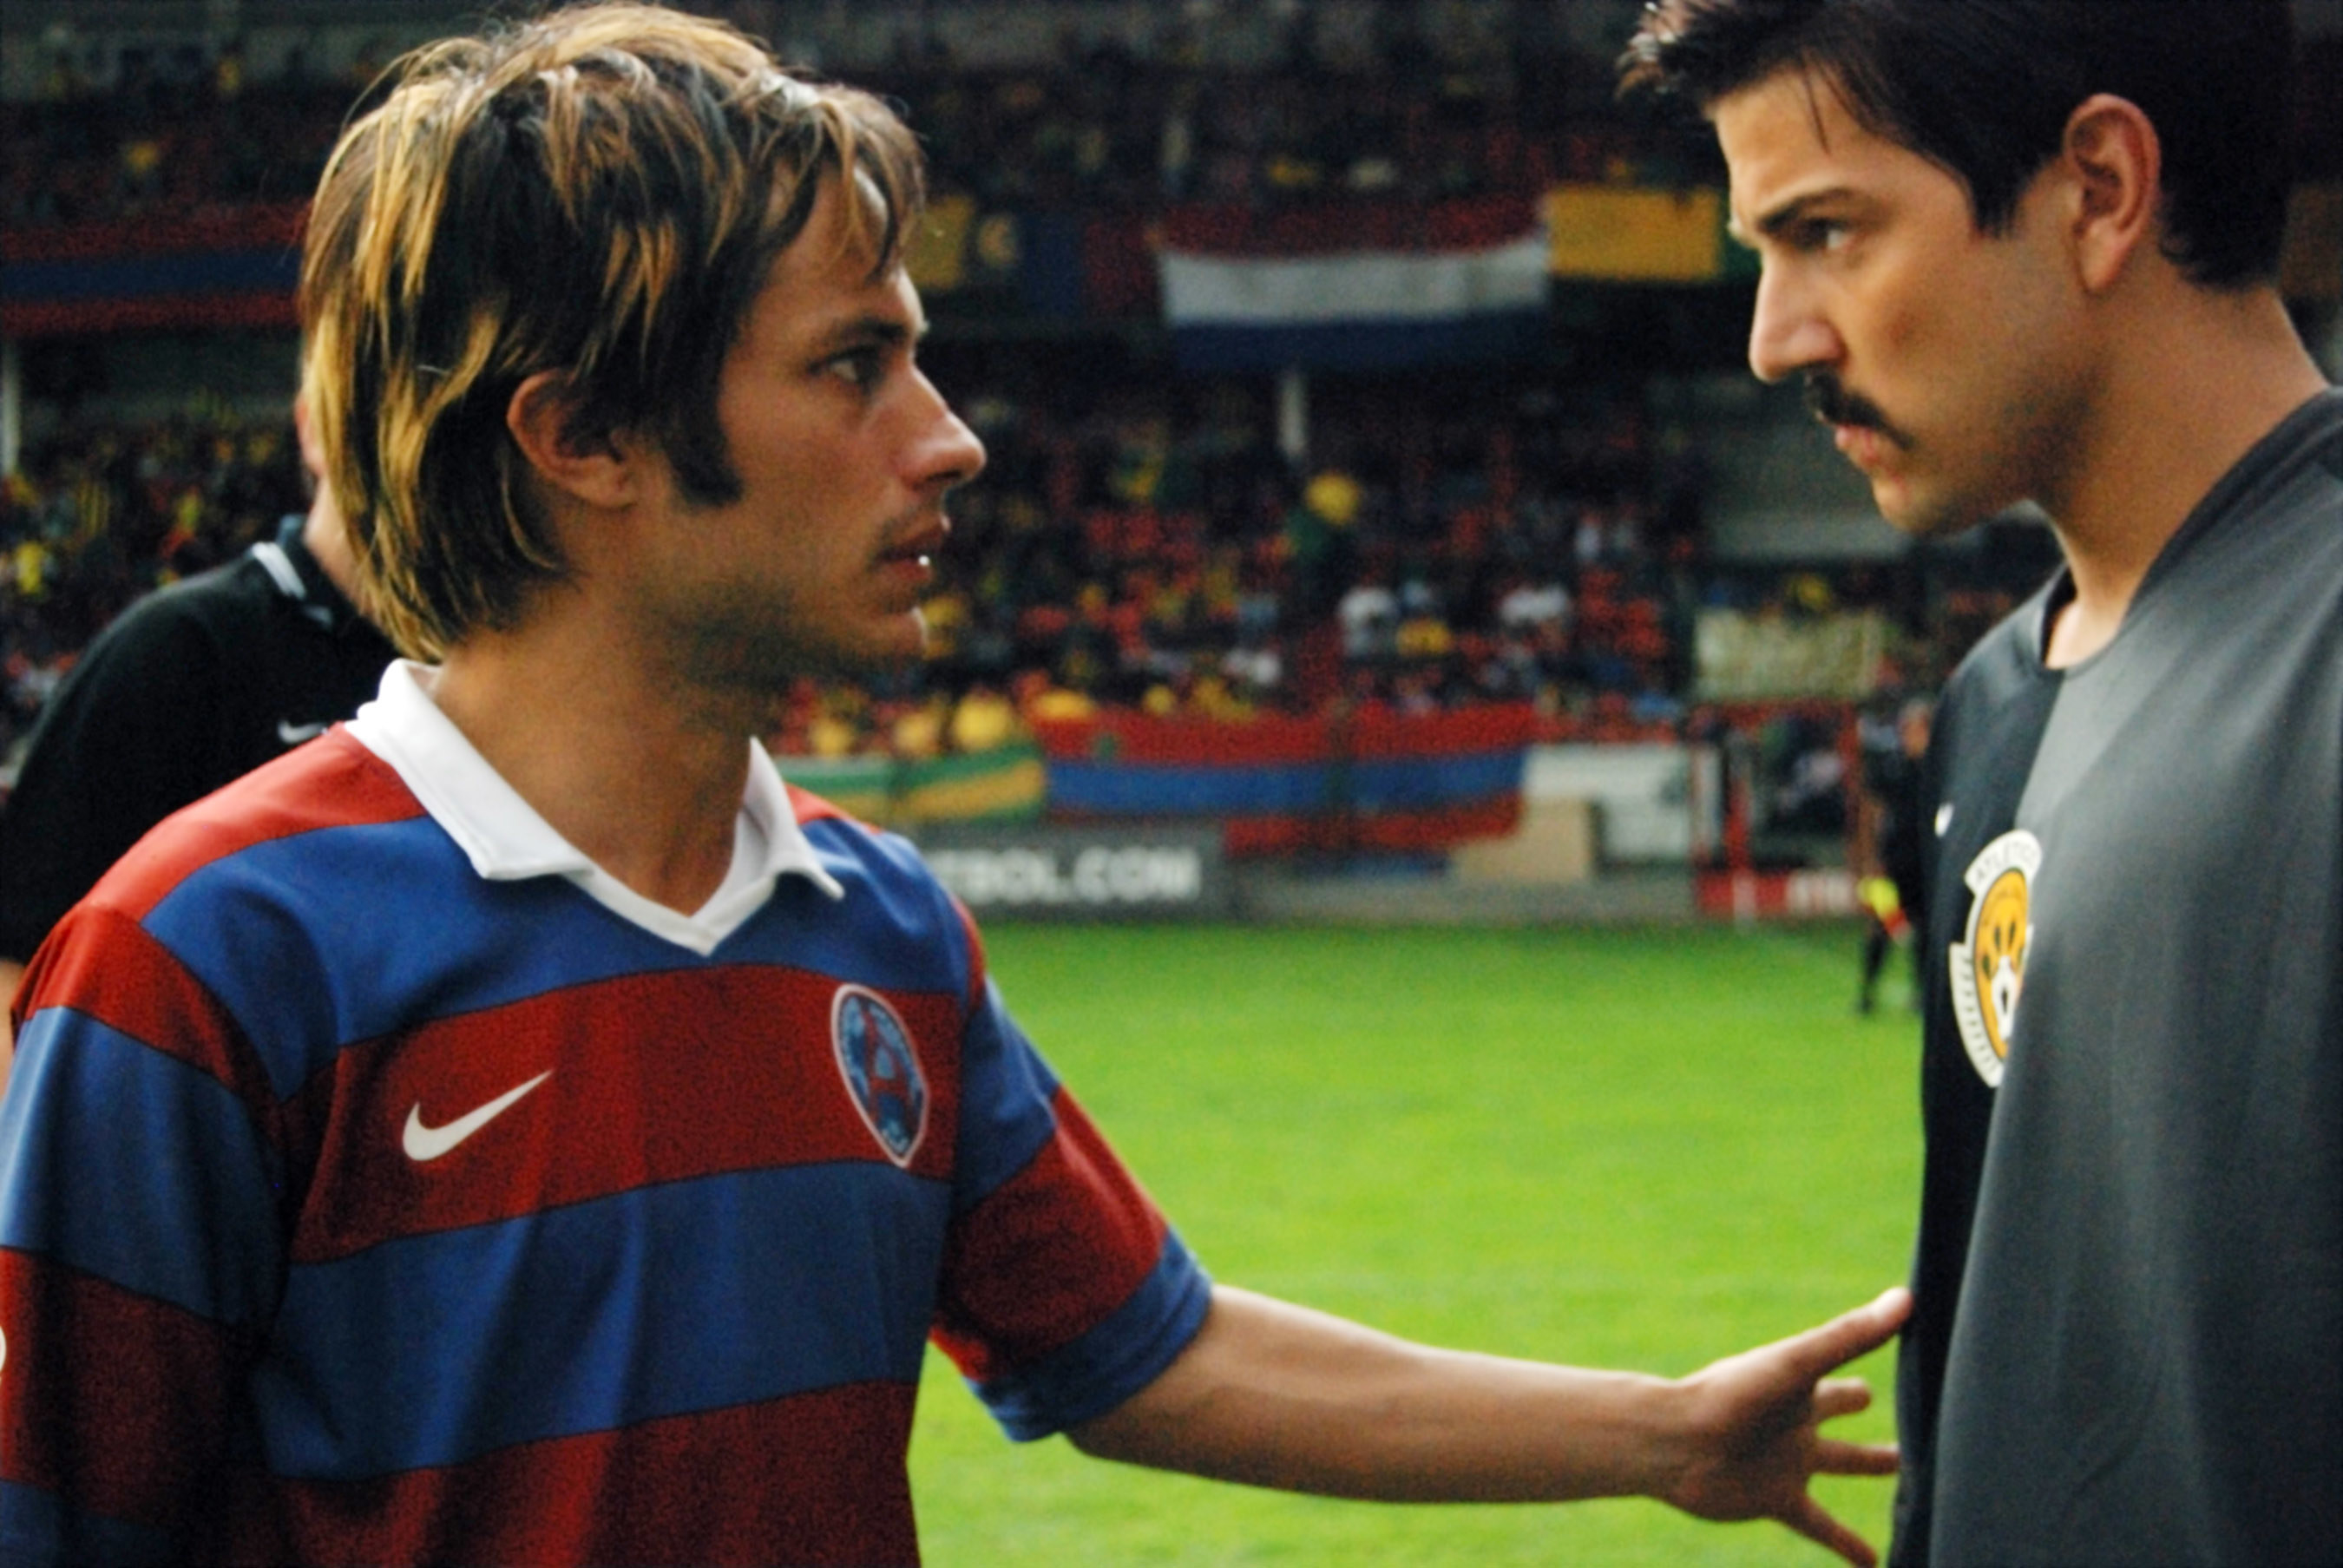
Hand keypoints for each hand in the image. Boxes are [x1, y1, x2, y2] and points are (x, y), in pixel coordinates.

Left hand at [1659, 1286, 1910, 1566]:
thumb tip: (1906, 1298)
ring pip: (1840, 1463)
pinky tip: (1875, 1565)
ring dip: (1868, 1466)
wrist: (1676, 1443)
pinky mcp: (1777, 1499)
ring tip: (1906, 1477)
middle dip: (1856, 1405)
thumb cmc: (1732, 1394)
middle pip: (1837, 1411)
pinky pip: (1822, 1527)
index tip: (1898, 1335)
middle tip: (1895, 1405)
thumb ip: (1850, 1336)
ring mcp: (1787, 1460)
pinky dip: (1849, 1546)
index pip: (1842, 1364)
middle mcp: (1795, 1420)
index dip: (1866, 1350)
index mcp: (1799, 1384)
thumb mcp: (1798, 1364)